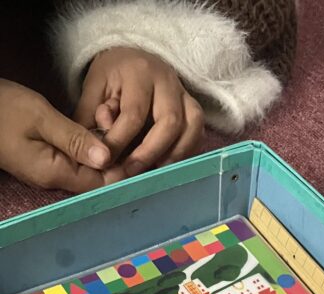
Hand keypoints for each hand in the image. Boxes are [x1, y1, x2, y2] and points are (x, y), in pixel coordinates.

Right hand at [0, 80, 115, 191]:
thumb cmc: (3, 109)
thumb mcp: (40, 117)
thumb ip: (75, 138)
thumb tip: (108, 158)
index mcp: (55, 173)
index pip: (100, 184)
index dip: (121, 169)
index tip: (136, 147)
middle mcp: (55, 179)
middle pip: (97, 179)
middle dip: (115, 159)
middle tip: (125, 128)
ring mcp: (50, 171)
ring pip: (88, 168)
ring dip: (103, 151)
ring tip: (113, 123)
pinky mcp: (47, 160)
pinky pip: (77, 159)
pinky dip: (89, 146)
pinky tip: (97, 127)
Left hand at [75, 48, 204, 175]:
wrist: (130, 59)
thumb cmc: (110, 78)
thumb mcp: (92, 91)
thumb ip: (92, 119)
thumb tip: (99, 152)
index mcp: (138, 71)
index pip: (134, 114)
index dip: (120, 142)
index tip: (106, 162)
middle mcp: (166, 80)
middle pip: (170, 122)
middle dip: (150, 153)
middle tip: (132, 172)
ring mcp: (184, 93)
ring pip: (191, 127)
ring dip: (174, 155)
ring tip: (154, 172)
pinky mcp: (193, 106)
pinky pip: (198, 132)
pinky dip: (186, 152)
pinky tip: (168, 164)